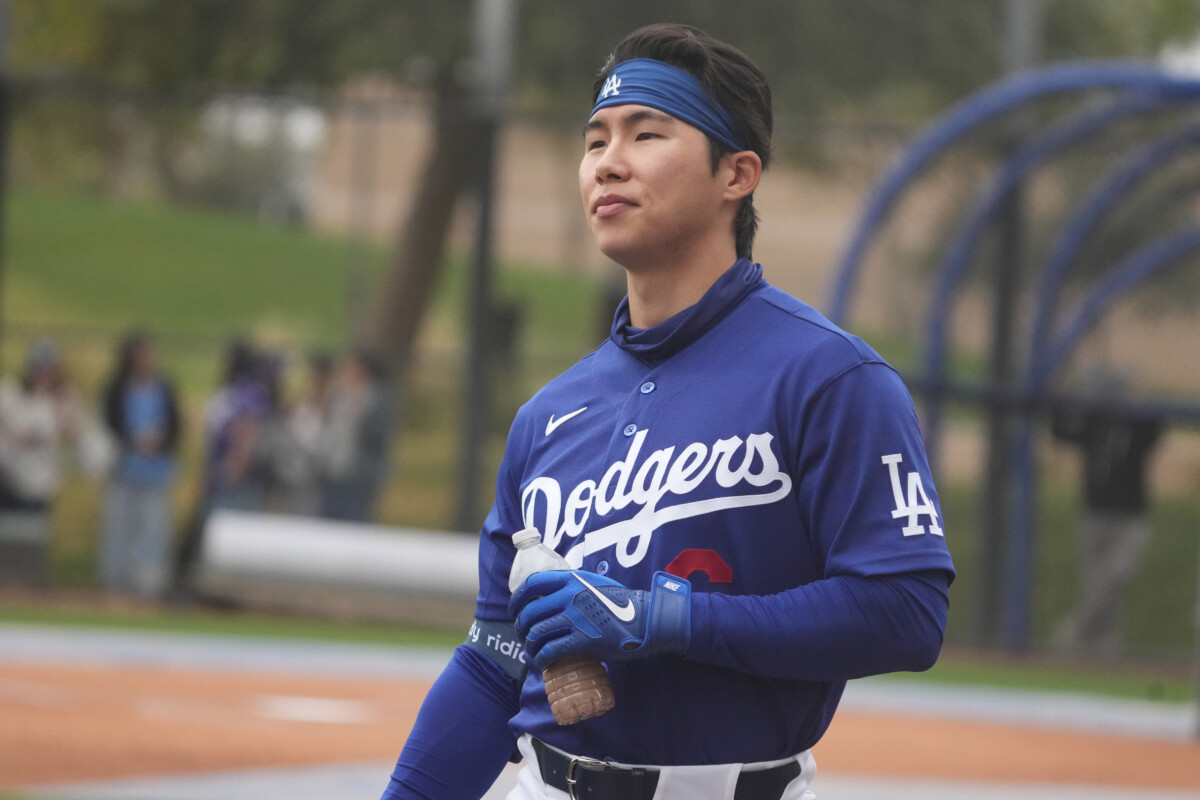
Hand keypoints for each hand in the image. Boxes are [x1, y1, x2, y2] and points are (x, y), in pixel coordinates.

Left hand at [509, 570, 690, 669]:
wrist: (647, 620)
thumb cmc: (622, 603)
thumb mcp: (595, 584)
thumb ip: (574, 586)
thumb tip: (554, 595)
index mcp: (572, 579)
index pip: (532, 584)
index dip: (517, 598)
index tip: (515, 610)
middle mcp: (570, 595)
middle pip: (530, 612)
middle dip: (521, 628)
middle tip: (525, 637)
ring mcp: (576, 618)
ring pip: (537, 633)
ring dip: (530, 646)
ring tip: (533, 652)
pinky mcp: (583, 640)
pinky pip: (551, 650)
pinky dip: (541, 659)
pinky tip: (543, 664)